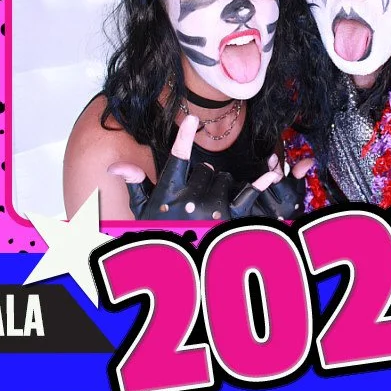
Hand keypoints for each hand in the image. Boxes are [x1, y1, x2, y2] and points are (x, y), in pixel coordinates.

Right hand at [110, 115, 307, 220]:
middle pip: (205, 169)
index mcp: (168, 194)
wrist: (177, 270)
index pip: (177, 160)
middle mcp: (191, 201)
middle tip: (195, 194)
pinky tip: (274, 172)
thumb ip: (136, 186)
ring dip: (220, 186)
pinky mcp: (233, 219)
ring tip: (209, 203)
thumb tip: (116, 166)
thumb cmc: (159, 237)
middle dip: (202, 177)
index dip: (184, 138)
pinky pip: (249, 194)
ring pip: (224, 178)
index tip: (192, 120)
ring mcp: (214, 210)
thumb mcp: (143, 213)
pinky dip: (262, 183)